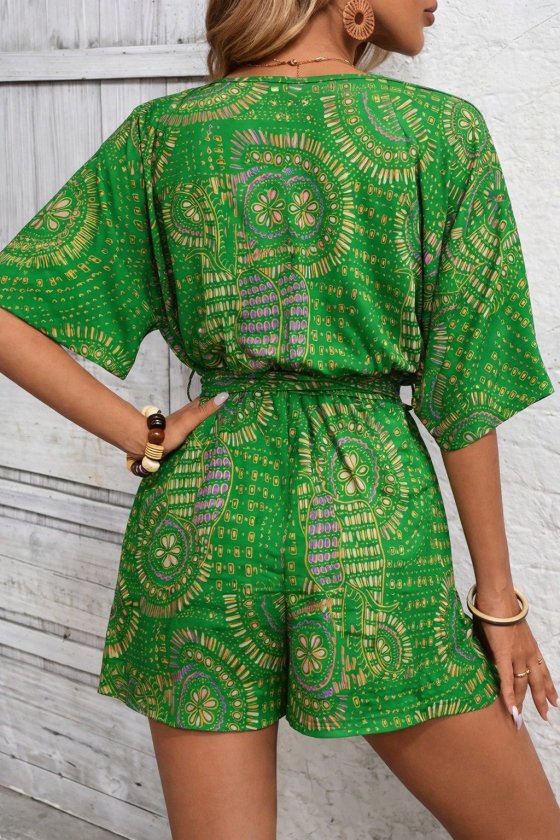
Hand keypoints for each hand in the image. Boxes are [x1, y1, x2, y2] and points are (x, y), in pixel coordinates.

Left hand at [163, 392, 229, 455]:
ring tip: (227, 426)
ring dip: (212, 422)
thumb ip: (205, 409)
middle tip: (234, 413)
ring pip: (202, 422)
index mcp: (191, 409)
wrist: (149, 445)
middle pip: (205, 410)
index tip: (233, 396)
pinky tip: (211, 438)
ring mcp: (185, 427)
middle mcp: (188, 416)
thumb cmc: (170, 431)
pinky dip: (206, 433)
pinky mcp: (183, 438)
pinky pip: (198, 433)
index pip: (207, 399)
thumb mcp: (190, 419)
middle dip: (217, 410)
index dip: (218, 396)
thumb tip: (224, 395)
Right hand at [472, 591, 558, 726]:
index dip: (550, 687)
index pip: (544, 671)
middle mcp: (528, 653)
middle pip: (537, 682)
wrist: (498, 598)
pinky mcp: (503, 655)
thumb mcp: (511, 629)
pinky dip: (509, 696)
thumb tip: (498, 649)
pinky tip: (511, 710)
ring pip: (522, 684)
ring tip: (520, 718)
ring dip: (521, 702)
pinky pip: (506, 680)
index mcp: (531, 646)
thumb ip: (508, 641)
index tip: (556, 700)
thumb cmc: (500, 607)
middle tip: (546, 715)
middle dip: (542, 700)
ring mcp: (517, 655)